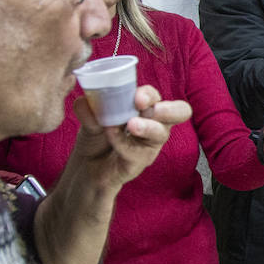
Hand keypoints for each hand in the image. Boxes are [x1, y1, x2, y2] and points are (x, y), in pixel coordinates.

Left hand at [72, 87, 192, 191]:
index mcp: (145, 109)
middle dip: (169, 109)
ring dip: (147, 127)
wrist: (87, 168)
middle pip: (180, 112)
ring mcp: (150, 144)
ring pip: (161, 134)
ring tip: (131, 125)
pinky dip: (123, 142)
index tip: (136, 96)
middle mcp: (154, 124)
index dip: (149, 94)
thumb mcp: (89, 120)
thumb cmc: (96, 139)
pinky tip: (110, 137)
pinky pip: (137, 151)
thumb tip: (83, 100)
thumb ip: (88, 110)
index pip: (155, 96)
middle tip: (151, 108)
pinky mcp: (141, 161)